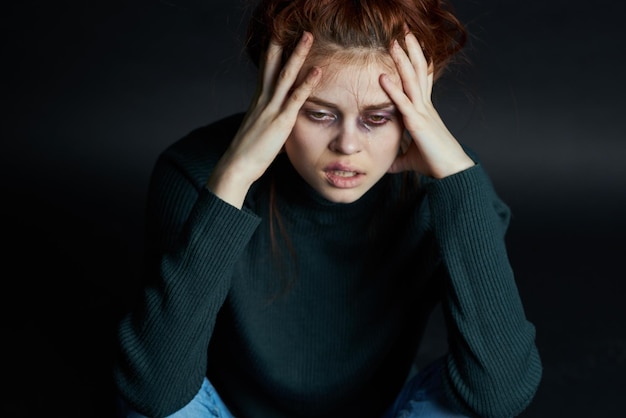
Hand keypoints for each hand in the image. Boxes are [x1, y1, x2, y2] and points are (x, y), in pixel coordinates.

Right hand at [207, 32, 321, 207]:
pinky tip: (317, 70)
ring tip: (307, 37)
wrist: (237, 165)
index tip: (278, 35)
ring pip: (285, 75)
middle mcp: (263, 100)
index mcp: (258, 101)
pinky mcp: (280, 121)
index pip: (265, 70)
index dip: (272, 52)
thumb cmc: (248, 152)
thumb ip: (272, 122)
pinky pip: (295, 98)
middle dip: (283, 44)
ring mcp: (271, 109)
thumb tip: (281, 125)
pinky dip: (307, 83)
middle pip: (273, 65)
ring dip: (297, 55)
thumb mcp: (260, 131)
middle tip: (292, 27)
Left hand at [380, 32, 473, 178]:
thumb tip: (386, 166)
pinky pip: (403, 103)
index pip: (420, 80)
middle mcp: (425, 107)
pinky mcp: (418, 124)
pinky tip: (383, 77)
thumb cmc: (434, 163)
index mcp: (424, 111)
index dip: (415, 61)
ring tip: (395, 41)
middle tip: (404, 31)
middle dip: (410, 50)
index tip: (410, 44)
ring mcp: (422, 113)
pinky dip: (392, 90)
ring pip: (412, 81)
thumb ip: (398, 159)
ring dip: (403, 60)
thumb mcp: (410, 159)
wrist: (451, 172)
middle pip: (418, 72)